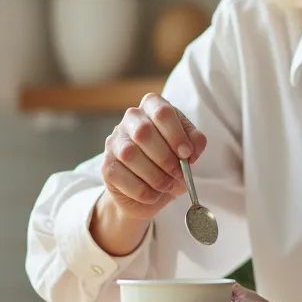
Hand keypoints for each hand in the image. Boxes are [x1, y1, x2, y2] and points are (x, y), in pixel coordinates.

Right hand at [101, 93, 207, 220]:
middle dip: (165, 158)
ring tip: (166, 185)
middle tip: (178, 173)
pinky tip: (153, 194)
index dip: (176, 134)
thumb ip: (194, 144)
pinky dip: (142, 190)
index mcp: (153, 107)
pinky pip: (121, 176)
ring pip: (129, 154)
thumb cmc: (171, 164)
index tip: (187, 154)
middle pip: (144, 132)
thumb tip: (191, 149)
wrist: (151, 193)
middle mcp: (131, 119)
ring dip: (154, 175)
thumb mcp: (188, 152)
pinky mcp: (107, 165)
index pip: (162, 111)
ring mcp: (115, 141)